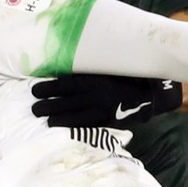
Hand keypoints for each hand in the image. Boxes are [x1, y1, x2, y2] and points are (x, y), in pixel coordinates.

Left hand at [31, 75, 181, 127]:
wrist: (155, 90)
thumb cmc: (130, 72)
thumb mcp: (111, 64)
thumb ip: (92, 64)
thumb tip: (67, 61)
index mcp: (98, 78)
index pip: (68, 83)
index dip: (50, 87)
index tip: (35, 89)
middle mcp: (99, 95)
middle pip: (67, 101)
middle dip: (48, 104)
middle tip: (32, 106)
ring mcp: (104, 110)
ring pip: (75, 115)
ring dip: (56, 116)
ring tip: (41, 117)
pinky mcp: (110, 121)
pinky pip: (88, 125)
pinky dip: (72, 125)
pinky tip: (59, 126)